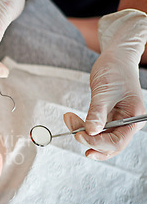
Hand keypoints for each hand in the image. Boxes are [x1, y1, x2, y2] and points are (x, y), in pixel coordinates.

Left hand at [64, 9, 146, 159]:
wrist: (116, 58)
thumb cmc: (114, 70)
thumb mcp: (104, 91)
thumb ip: (97, 112)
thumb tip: (91, 132)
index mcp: (134, 118)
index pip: (117, 142)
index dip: (97, 143)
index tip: (79, 135)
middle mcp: (128, 123)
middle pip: (108, 145)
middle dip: (89, 141)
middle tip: (72, 130)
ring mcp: (118, 122)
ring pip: (100, 139)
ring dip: (83, 134)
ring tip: (69, 118)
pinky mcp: (109, 118)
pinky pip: (96, 130)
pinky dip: (83, 127)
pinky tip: (72, 119)